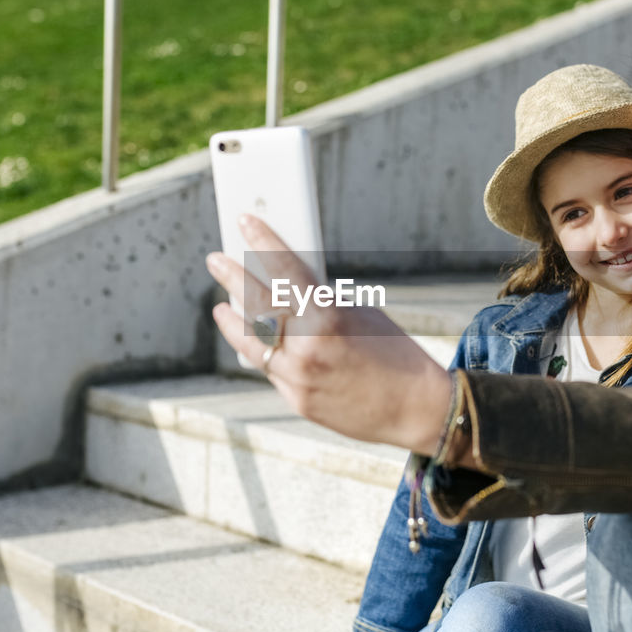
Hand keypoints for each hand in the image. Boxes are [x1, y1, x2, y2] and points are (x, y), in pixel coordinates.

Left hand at [206, 214, 451, 453]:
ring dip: (233, 322)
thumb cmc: (396, 354)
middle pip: (257, 305)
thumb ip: (321, 304)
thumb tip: (288, 291)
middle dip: (233, 278)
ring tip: (221, 307)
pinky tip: (252, 340)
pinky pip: (271, 369)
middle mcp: (307, 348)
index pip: (285, 271)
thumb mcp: (361, 315)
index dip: (263, 242)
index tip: (245, 222)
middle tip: (215, 260)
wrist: (416, 409)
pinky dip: (261, 351)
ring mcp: (298, 378)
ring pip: (252, 344)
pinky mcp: (298, 400)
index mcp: (327, 318)